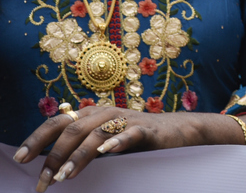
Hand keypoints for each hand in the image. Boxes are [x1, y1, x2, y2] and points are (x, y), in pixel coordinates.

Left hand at [13, 106, 232, 191]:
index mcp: (93, 113)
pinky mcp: (147, 129)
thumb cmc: (136, 138)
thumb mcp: (104, 140)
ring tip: (64, 177)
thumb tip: (50, 165)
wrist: (177, 131)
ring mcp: (126, 119)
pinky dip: (115, 142)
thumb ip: (81, 145)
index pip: (58, 122)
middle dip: (52, 155)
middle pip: (72, 128)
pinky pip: (129, 134)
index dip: (37, 138)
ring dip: (77, 156)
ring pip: (95, 133)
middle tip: (43, 180)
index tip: (20, 159)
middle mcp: (106, 112)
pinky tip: (105, 152)